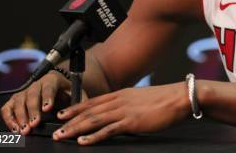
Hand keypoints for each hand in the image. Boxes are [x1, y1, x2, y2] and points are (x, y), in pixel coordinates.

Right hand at [0, 70, 87, 134]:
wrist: (57, 84)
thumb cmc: (66, 90)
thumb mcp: (76, 92)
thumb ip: (80, 100)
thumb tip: (82, 112)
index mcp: (52, 79)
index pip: (49, 87)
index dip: (47, 97)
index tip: (47, 109)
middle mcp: (36, 84)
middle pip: (32, 96)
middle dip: (32, 111)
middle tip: (34, 124)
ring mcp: (24, 92)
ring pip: (18, 102)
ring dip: (20, 117)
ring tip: (24, 130)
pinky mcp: (15, 100)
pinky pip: (7, 108)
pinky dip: (8, 118)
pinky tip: (14, 128)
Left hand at [52, 82, 190, 144]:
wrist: (179, 97)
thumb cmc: (164, 100)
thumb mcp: (141, 99)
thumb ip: (128, 105)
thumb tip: (120, 114)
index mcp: (121, 94)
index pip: (93, 101)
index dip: (76, 108)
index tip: (63, 114)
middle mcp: (119, 100)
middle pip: (89, 111)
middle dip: (71, 120)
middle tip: (56, 130)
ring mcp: (124, 110)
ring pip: (94, 120)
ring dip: (76, 128)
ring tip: (63, 136)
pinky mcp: (131, 121)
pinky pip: (108, 130)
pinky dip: (94, 136)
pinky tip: (83, 141)